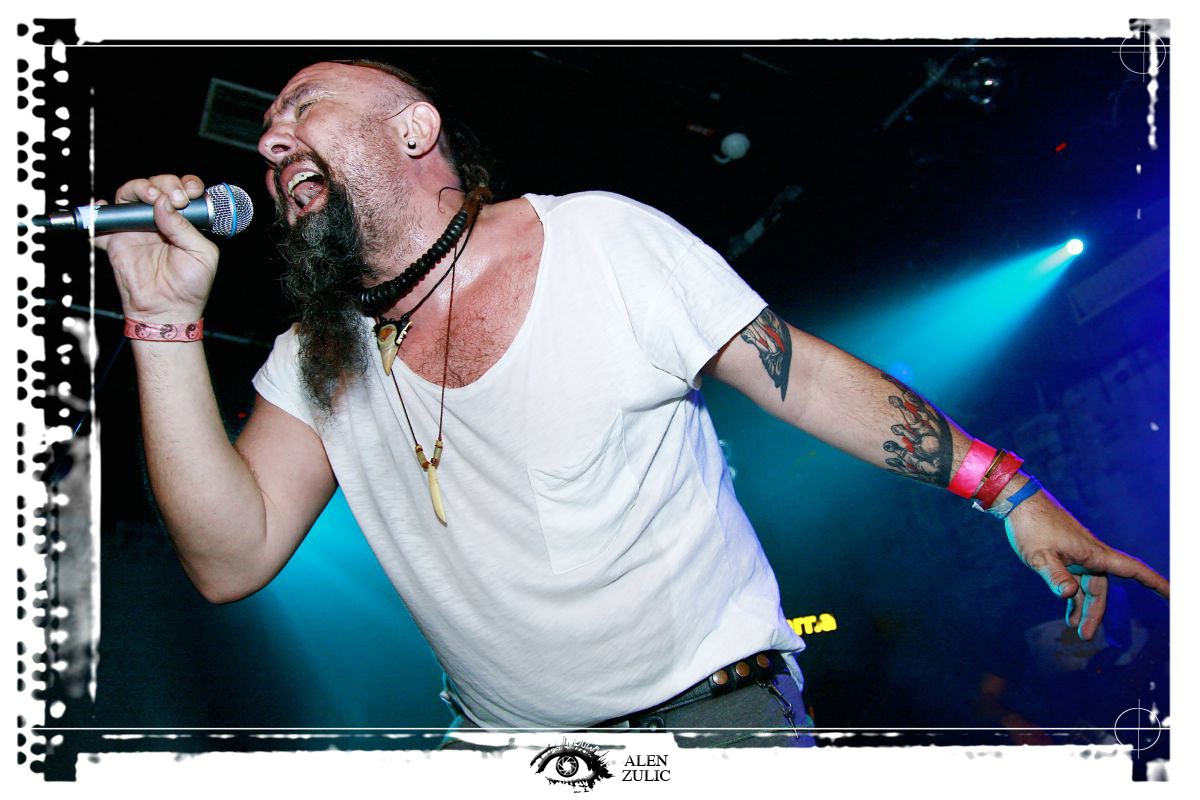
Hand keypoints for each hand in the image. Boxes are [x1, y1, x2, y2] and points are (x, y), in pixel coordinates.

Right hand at [94, 174, 218, 321]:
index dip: (185, 184)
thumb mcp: (202, 254)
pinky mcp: (117, 240)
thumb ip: (185, 227)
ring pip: (129, 195)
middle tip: (173, 197)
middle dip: (164, 184)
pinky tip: (108, 207)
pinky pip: (102, 222)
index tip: (190, 193)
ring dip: (139, 188)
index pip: (182, 190)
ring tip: (150, 197)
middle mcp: (160, 220)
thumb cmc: (191, 286)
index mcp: (184, 221)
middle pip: (155, 186)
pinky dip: (99, 211)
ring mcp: (137, 228)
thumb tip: (165, 202)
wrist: (168, 310)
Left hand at [1004, 485, 1168, 640]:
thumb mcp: (1039, 555)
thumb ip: (1054, 575)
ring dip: (1083, 607)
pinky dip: (1072, 595)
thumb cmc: (1031, 525)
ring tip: (1075, 629)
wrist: (1018, 502)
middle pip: (1101, 589)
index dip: (1156, 583)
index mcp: (1093, 553)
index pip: (1133, 570)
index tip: (1174, 595)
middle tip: (1084, 635)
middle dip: (1096, 613)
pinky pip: (1076, 579)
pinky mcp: (1065, 554)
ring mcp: (1078, 555)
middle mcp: (1091, 555)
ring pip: (1088, 586)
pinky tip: (1067, 609)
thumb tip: (1068, 595)